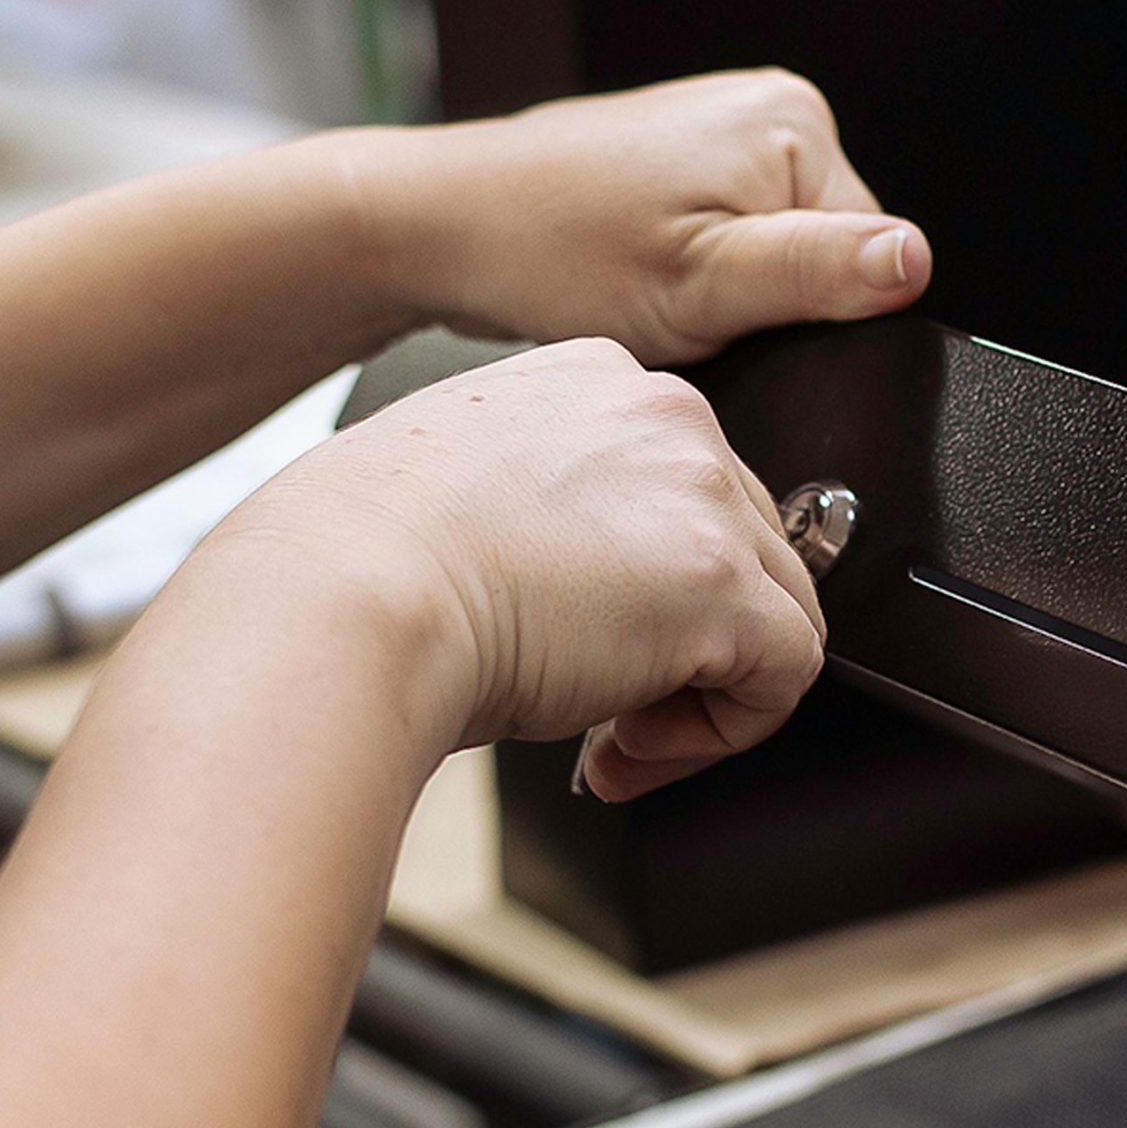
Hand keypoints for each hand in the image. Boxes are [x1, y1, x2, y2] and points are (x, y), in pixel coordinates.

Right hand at [205, 338, 825, 798]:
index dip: (646, 585)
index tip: (582, 641)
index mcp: (593, 377)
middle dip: (681, 643)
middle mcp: (663, 411)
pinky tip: (630, 750)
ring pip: (777, 608)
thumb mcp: (464, 499)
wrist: (339, 600)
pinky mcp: (719, 582)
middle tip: (600, 711)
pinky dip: (726, 732)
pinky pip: (787, 672)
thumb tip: (595, 598)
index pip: (678, 488)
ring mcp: (700, 492)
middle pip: (743, 545)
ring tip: (611, 738)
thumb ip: (551, 514)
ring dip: (702, 692)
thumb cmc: (355, 566)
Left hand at [377, 69, 932, 363]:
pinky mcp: (686, 166)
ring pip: (773, 258)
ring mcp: (721, 137)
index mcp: (790, 128)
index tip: (731, 321)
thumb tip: (912, 262)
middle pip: (822, 257)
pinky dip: (692, 280)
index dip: (808, 317)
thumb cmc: (548, 251)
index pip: (868, 255)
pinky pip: (728, 244)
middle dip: (761, 306)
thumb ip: (814, 275)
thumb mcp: (699, 284)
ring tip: (650, 293)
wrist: (446, 231)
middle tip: (680, 312)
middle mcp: (765, 115)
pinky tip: (639, 279)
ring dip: (722, 297)